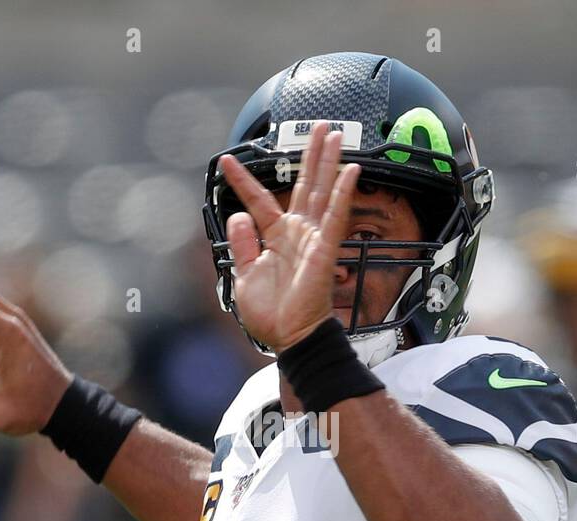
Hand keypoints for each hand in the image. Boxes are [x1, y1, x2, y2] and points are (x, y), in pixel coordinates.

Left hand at [219, 124, 360, 351]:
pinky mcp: (325, 250)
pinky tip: (350, 170)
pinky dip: (342, 194)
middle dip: (310, 155)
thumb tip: (236, 216)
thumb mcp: (244, 276)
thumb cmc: (271, 314)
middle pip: (304, 185)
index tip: (226, 161)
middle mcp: (296, 234)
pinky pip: (335, 217)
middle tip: (318, 126)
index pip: (259, 201)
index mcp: (275, 239)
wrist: (289, 338)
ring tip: (334, 134)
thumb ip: (241, 245)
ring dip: (328, 163)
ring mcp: (313, 240)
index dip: (243, 181)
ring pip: (322, 192)